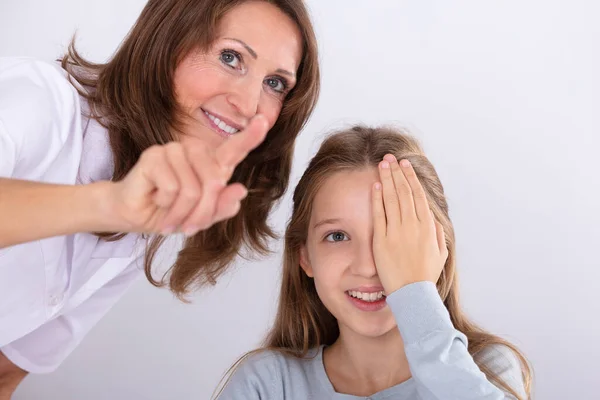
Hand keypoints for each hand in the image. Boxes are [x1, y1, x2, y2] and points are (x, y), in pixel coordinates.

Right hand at [107, 114, 268, 235]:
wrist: (134, 217)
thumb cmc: (169, 212)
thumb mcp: (201, 218)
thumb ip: (222, 207)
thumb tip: (241, 191)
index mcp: (211, 164)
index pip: (234, 149)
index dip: (250, 136)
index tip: (264, 121)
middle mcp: (195, 151)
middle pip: (214, 183)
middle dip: (202, 214)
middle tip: (188, 227)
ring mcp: (174, 150)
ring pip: (192, 189)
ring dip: (181, 213)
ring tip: (170, 218)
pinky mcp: (154, 155)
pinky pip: (172, 188)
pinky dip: (166, 205)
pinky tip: (156, 201)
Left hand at [372, 154, 447, 294]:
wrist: (413, 294)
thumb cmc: (426, 276)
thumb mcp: (441, 254)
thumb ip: (439, 236)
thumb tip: (436, 222)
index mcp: (428, 227)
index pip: (418, 195)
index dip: (411, 178)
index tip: (405, 165)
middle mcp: (413, 225)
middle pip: (404, 192)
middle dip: (397, 172)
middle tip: (390, 157)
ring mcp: (397, 232)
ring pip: (391, 199)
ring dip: (386, 179)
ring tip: (382, 164)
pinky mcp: (382, 240)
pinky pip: (379, 215)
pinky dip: (377, 199)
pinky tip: (375, 185)